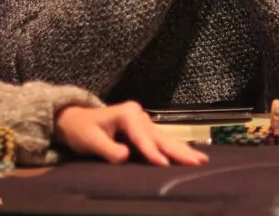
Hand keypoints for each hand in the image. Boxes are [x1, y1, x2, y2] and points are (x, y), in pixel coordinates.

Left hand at [54, 102, 207, 166]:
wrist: (76, 120)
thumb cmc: (82, 130)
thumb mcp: (90, 140)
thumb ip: (107, 149)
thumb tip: (125, 157)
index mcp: (128, 114)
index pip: (142, 137)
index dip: (152, 152)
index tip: (163, 164)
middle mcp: (140, 115)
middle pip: (161, 136)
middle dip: (179, 150)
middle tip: (198, 161)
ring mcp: (145, 121)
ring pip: (166, 138)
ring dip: (183, 150)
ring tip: (201, 159)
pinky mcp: (145, 129)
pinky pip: (162, 140)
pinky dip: (176, 148)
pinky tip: (189, 154)